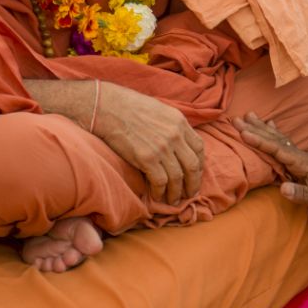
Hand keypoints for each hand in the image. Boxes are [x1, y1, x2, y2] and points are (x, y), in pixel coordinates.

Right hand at [92, 83, 204, 204]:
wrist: (107, 107)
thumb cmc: (128, 106)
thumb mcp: (159, 110)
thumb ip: (171, 125)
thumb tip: (177, 141)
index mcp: (179, 121)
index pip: (199, 148)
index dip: (199, 165)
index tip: (195, 174)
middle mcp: (175, 135)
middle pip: (193, 166)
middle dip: (193, 183)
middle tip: (189, 194)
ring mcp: (162, 147)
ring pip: (178, 177)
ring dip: (176, 193)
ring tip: (173, 200)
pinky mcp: (147, 158)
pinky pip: (160, 181)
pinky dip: (160, 192)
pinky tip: (156, 196)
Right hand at [235, 113, 307, 223]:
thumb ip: (303, 194)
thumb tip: (282, 188)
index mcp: (307, 164)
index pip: (280, 151)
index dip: (261, 141)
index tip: (243, 132)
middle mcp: (304, 158)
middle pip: (277, 141)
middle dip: (257, 129)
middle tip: (238, 118)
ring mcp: (304, 160)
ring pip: (280, 140)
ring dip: (264, 128)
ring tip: (250, 115)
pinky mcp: (304, 164)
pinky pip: (285, 146)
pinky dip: (275, 135)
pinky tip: (271, 126)